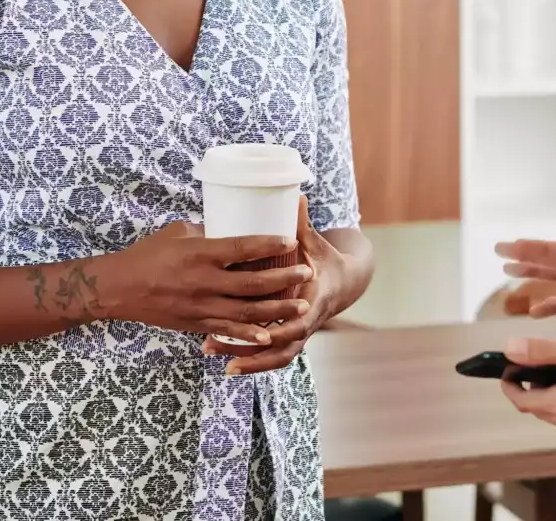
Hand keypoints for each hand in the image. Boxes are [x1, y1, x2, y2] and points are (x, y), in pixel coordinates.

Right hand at [105, 222, 311, 344]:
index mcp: (201, 254)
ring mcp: (200, 306)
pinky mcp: (195, 323)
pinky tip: (268, 336)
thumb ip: (208, 233)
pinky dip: (248, 335)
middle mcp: (204, 282)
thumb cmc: (148, 254)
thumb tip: (232, 227)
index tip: (291, 241)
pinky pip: (227, 331)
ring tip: (300, 307)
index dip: (269, 245)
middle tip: (307, 273)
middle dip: (283, 279)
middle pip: (252, 284)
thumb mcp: (179, 233)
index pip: (243, 248)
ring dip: (276, 311)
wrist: (118, 289)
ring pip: (245, 312)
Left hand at [204, 196, 345, 374]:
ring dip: (246, 359)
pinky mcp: (288, 339)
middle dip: (248, 346)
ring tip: (212, 352)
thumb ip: (301, 224)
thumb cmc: (323, 260)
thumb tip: (294, 194)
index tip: (254, 327)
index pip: (299, 320)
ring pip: (274, 356)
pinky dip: (250, 361)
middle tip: (212, 339)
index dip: (278, 325)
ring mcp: (298, 334)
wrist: (343, 283)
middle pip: (280, 345)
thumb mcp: (315, 244)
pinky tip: (226, 361)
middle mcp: (306, 321)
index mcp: (315, 299)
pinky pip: (270, 357)